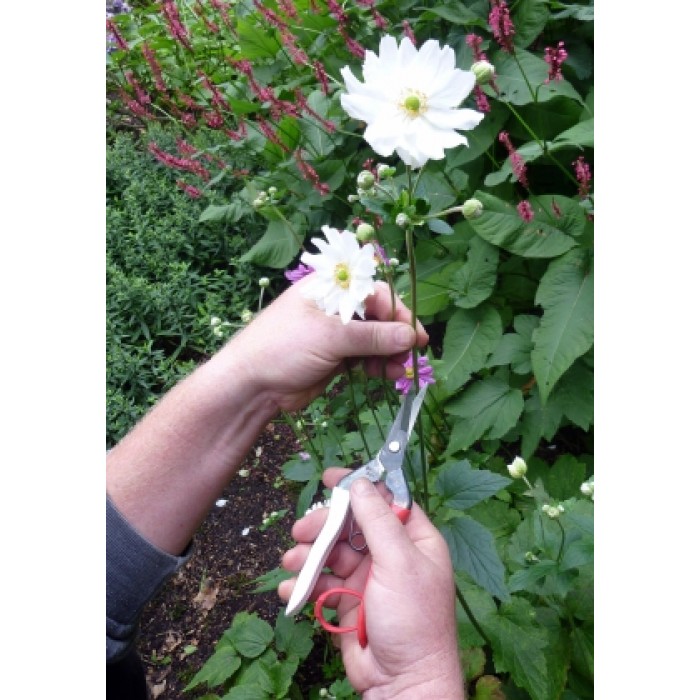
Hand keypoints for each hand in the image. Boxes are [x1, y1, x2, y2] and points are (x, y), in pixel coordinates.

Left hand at [221, 277, 427, 412]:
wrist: (251, 385)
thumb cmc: (283, 347)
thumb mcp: (330, 337)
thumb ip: (372, 336)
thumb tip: (409, 336)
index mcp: (328, 288)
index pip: (373, 291)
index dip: (397, 311)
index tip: (415, 334)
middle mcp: (333, 307)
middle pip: (377, 315)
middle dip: (396, 335)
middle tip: (413, 355)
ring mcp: (334, 333)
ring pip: (373, 339)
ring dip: (389, 353)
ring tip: (400, 371)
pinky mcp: (334, 357)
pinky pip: (364, 357)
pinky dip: (377, 365)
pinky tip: (387, 375)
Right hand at [279, 469, 464, 698]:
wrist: (403, 683)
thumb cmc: (414, 621)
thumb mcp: (399, 562)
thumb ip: (377, 521)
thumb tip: (359, 484)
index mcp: (413, 540)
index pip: (384, 500)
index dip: (358, 487)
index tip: (330, 478)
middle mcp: (390, 555)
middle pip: (349, 525)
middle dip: (323, 525)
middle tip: (301, 529)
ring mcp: (368, 578)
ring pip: (331, 553)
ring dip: (308, 554)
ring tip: (291, 562)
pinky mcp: (348, 601)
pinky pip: (321, 583)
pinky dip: (305, 584)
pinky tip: (292, 590)